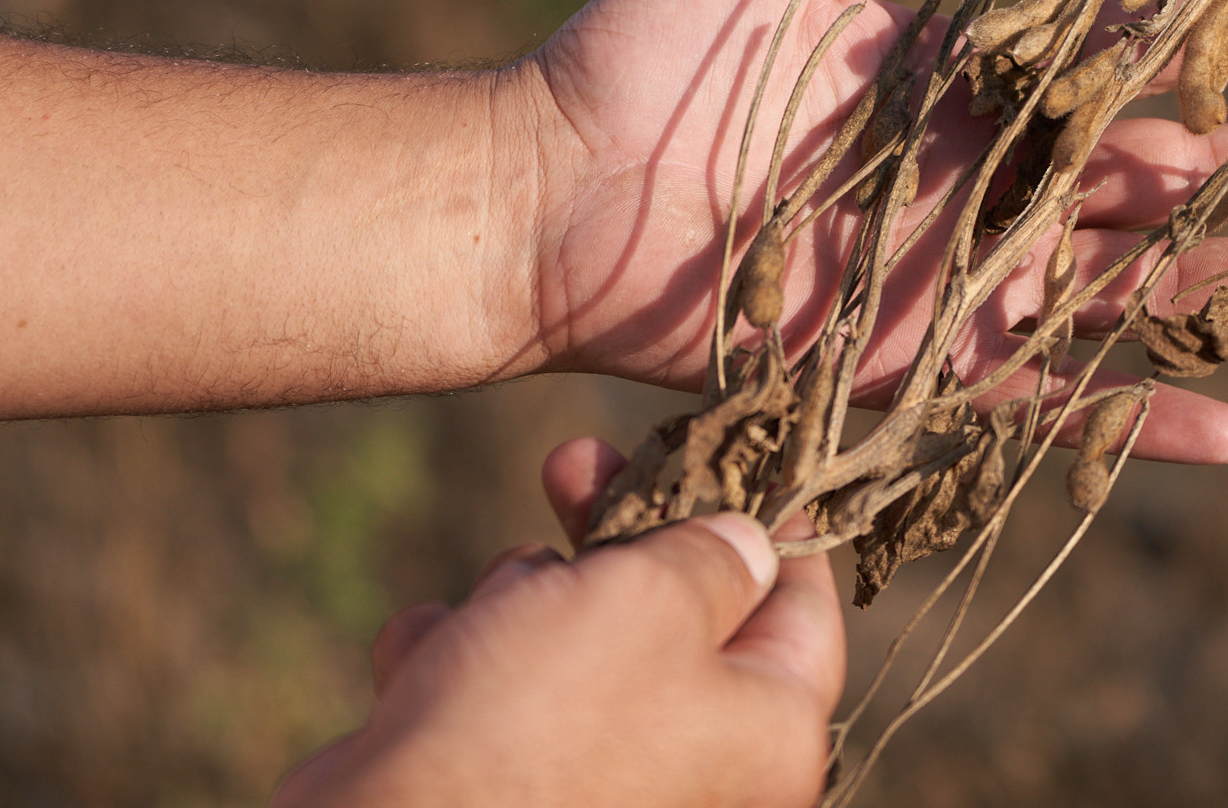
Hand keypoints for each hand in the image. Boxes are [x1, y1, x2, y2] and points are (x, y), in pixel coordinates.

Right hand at [273, 438, 841, 807]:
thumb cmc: (547, 716)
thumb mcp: (653, 597)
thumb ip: (711, 557)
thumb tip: (750, 547)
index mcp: (770, 733)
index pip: (802, 605)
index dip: (767, 520)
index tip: (727, 453)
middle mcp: (700, 767)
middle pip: (675, 612)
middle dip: (612, 538)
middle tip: (569, 464)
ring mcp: (600, 780)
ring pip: (571, 642)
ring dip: (519, 603)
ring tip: (489, 615)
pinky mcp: (508, 786)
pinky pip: (494, 695)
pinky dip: (456, 665)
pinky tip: (424, 661)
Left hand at [498, 0, 1227, 462]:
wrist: (549, 194)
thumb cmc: (643, 53)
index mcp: (967, 73)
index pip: (1134, 50)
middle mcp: (986, 175)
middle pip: (1176, 175)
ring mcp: (964, 276)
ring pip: (1146, 284)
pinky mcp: (920, 366)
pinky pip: (1049, 400)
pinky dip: (1139, 417)